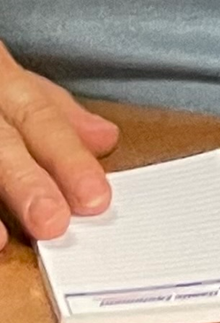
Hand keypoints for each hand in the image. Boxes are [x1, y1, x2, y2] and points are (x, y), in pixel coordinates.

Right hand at [0, 42, 118, 246]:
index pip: (41, 117)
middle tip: (53, 222)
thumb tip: (106, 139)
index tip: (95, 197)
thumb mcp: (17, 83)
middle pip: (3, 143)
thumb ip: (57, 112)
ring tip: (3, 240)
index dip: (67, 158)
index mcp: (5, 82)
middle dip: (27, 182)